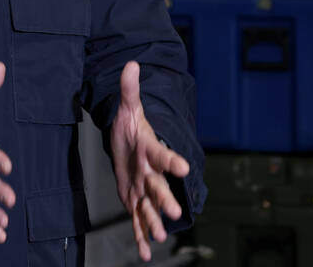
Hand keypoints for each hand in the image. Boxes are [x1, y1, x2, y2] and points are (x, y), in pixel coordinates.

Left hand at [110, 61, 190, 261]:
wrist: (129, 141)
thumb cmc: (131, 125)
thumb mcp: (128, 106)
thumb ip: (129, 88)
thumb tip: (132, 64)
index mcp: (150, 149)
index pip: (162, 154)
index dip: (172, 160)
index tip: (183, 167)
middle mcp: (150, 171)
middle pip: (158, 186)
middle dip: (164, 199)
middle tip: (172, 211)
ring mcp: (143, 187)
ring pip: (149, 207)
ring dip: (153, 222)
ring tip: (159, 238)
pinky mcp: (133, 198)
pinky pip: (137, 219)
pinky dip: (140, 236)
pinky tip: (145, 253)